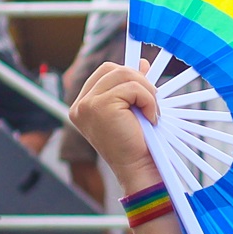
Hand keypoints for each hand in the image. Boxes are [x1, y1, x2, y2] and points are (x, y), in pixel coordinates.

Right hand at [68, 61, 162, 192]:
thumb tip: (141, 63)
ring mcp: (87, 105)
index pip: (105, 72)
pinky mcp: (99, 106)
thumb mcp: (134, 110)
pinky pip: (133, 87)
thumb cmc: (139, 144)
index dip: (128, 75)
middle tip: (151, 103)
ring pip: (124, 74)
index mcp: (84, 105)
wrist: (139, 169)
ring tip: (151, 113)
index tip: (146, 88)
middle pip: (112, 68)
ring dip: (146, 91)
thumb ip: (133, 87)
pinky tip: (149, 118)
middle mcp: (80, 104)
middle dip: (138, 81)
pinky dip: (148, 100)